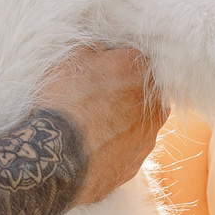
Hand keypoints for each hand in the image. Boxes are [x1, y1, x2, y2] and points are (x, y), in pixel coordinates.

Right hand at [36, 45, 164, 204]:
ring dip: (117, 121)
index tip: (93, 70)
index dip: (112, 62)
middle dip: (120, 93)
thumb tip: (101, 50)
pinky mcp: (134, 166)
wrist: (59, 156)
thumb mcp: (73, 57)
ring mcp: (147, 140)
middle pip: (140, 93)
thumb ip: (95, 48)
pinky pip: (124, 150)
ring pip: (135, 123)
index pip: (134, 59)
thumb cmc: (67, 100)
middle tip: (90, 97)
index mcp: (144, 73)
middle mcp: (155, 107)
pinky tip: (88, 146)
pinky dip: (110, 146)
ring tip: (86, 125)